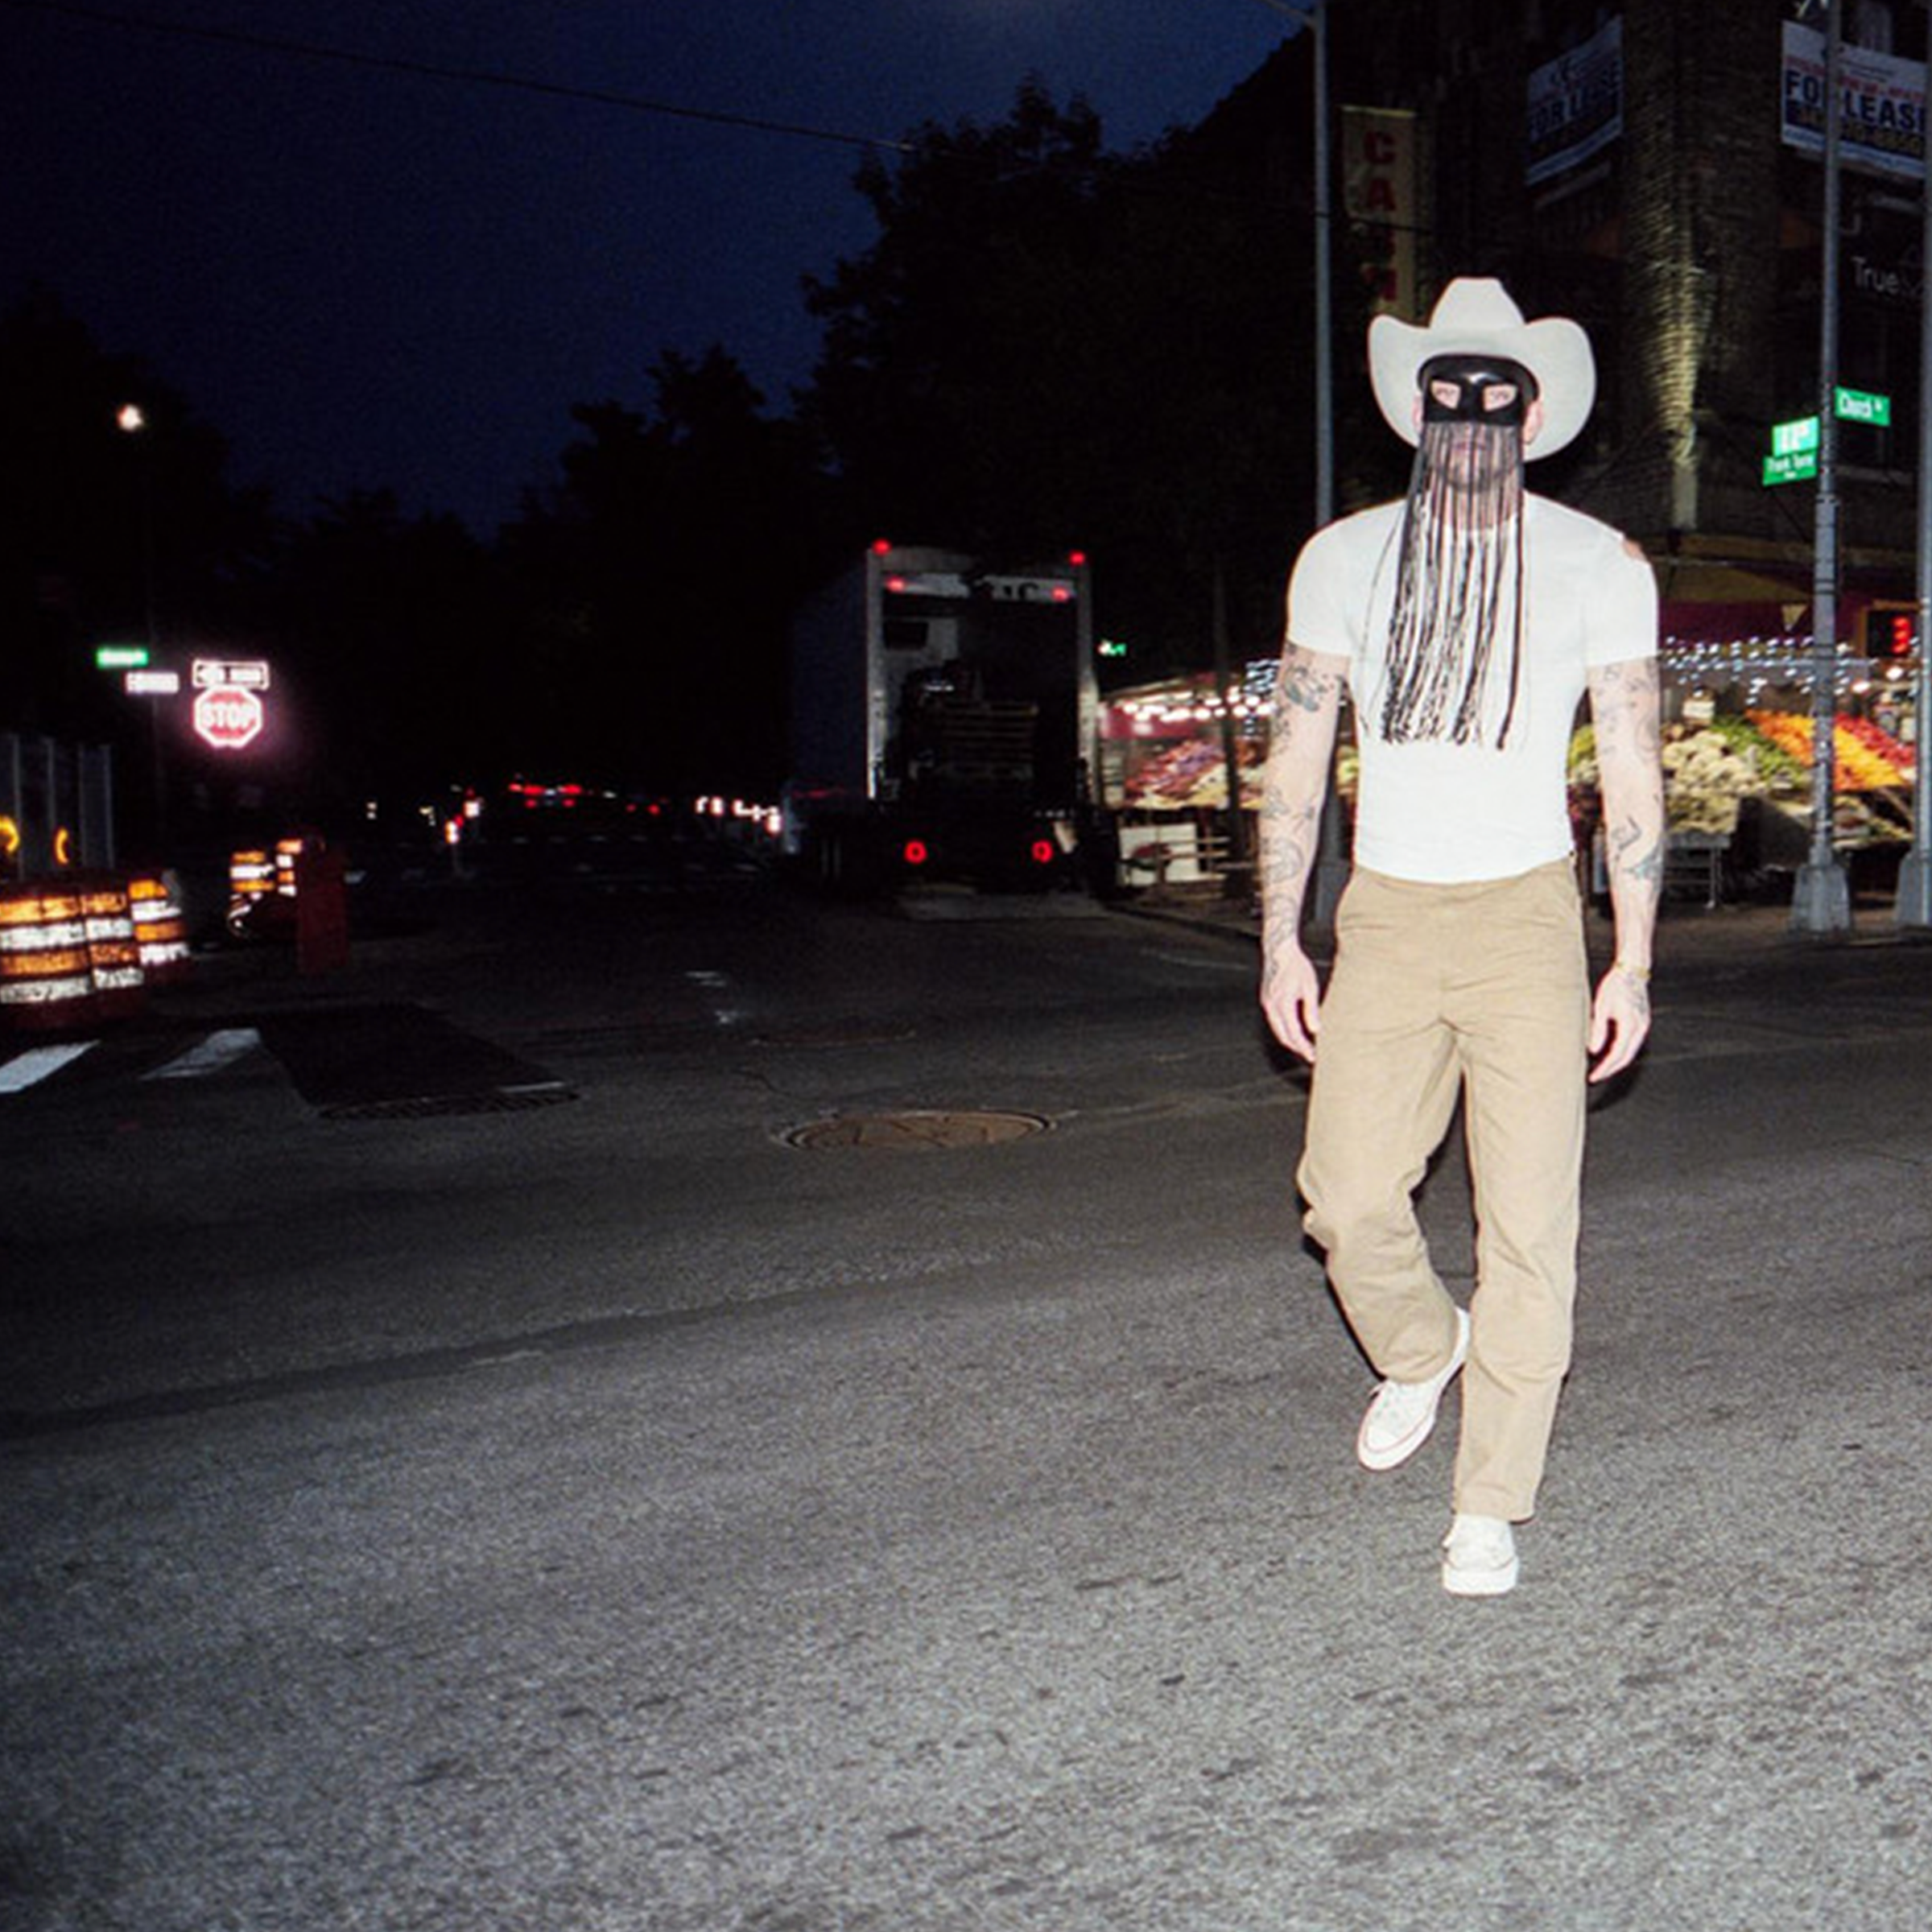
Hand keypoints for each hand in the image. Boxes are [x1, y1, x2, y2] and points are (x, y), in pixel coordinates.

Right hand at [1260, 943, 1322, 1060]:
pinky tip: (1294, 1030)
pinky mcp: (1266, 1000)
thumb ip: (1311, 1010)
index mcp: (1282, 1004)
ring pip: (1277, 1030)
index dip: (1304, 1047)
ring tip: (1304, 1046)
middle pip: (1283, 1036)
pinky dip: (1284, 1029)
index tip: (1313, 1056)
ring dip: (1290, 1040)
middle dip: (1297, 1047)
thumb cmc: (1296, 965)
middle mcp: (1271, 1006)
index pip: (1294, 1033)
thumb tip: (1315, 1029)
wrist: (1279, 950)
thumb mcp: (1310, 987)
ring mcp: (1266, 1003)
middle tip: (1310, 1054)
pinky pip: (1274, 1021)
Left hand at [1588, 965, 1650, 1082]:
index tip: (1593, 1077)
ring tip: (1601, 1069)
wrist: (1632, 970)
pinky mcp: (1642, 1022)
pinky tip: (1610, 1054)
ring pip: (1631, 1051)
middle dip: (1611, 1069)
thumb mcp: (1601, 1006)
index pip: (1617, 1054)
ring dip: (1617, 1062)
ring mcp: (1643, 1025)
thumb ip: (1598, 1029)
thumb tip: (1593, 1051)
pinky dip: (1622, 1051)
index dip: (1605, 1068)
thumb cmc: (1614, 985)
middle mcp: (1640, 1028)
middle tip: (1595, 1077)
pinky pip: (1632, 1043)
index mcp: (1630, 1024)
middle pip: (1626, 1057)